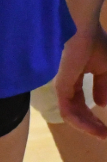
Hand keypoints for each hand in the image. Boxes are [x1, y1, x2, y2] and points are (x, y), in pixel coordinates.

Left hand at [57, 23, 106, 137]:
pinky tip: (93, 128)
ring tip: (101, 134)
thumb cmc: (94, 42)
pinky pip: (67, 110)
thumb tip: (100, 105)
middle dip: (91, 124)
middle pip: (76, 109)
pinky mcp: (61, 84)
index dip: (93, 115)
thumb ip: (103, 86)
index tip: (106, 129)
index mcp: (74, 75)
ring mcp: (62, 83)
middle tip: (104, 135)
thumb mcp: (105, 68)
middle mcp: (66, 80)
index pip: (80, 100)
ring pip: (70, 113)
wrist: (82, 26)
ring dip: (87, 127)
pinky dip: (80, 122)